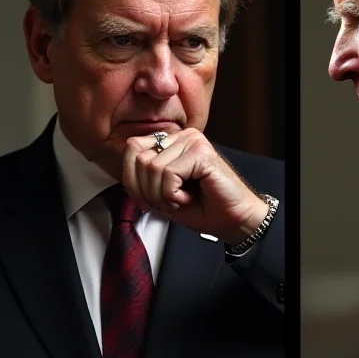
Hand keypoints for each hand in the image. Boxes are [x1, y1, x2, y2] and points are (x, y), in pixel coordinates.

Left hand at [121, 128, 268, 244]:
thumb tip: (125, 177)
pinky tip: (189, 197)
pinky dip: (173, 194)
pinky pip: (169, 174)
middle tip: (168, 202)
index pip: (132, 148)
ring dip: (162, 195)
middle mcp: (182, 136)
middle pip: (139, 159)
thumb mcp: (162, 194)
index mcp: (172, 141)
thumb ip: (144, 179)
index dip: (131, 180)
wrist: (232, 221)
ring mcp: (193, 141)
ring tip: (182, 199)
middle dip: (147, 191)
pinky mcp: (202, 153)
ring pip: (152, 168)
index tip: (145, 202)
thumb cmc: (202, 208)